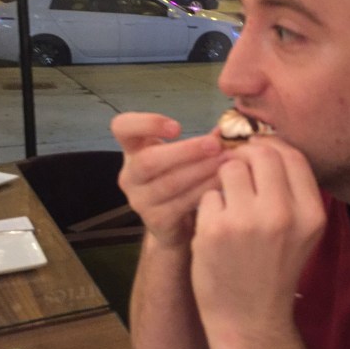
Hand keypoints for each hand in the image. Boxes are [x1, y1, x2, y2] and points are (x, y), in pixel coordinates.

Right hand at [111, 112, 224, 247]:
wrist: (174, 224)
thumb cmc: (180, 179)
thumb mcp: (184, 157)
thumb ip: (202, 142)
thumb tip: (227, 131)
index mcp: (133, 149)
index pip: (122, 127)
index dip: (146, 124)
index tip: (177, 127)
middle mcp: (130, 175)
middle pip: (148, 160)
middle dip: (186, 151)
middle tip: (215, 145)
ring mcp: (139, 200)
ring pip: (169, 184)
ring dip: (201, 171)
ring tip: (226, 162)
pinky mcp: (155, 221)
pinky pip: (181, 204)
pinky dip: (204, 191)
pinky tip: (222, 183)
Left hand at [191, 138, 324, 346]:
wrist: (250, 320)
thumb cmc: (273, 270)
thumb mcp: (301, 232)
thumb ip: (291, 192)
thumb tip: (266, 145)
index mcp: (311, 214)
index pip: (292, 155)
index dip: (271, 147)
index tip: (258, 154)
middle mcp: (283, 214)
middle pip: (261, 154)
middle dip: (245, 157)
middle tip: (236, 172)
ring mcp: (248, 221)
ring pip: (229, 169)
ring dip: (223, 181)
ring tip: (227, 206)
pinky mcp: (215, 230)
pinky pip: (208, 195)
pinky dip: (209, 207)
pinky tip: (215, 230)